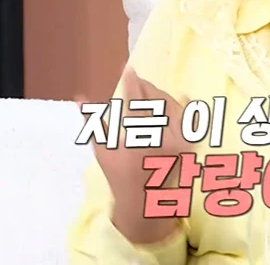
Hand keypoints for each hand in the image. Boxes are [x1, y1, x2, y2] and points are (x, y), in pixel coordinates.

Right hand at [76, 66, 189, 242]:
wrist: (146, 199)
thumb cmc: (120, 174)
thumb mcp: (103, 150)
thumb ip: (93, 123)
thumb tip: (79, 98)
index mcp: (138, 141)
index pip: (135, 104)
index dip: (131, 84)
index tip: (128, 69)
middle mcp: (162, 140)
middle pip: (156, 102)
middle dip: (145, 87)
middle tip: (137, 77)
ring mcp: (179, 142)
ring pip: (172, 107)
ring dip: (160, 94)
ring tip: (148, 88)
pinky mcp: (190, 145)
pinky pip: (190, 119)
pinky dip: (185, 106)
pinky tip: (182, 95)